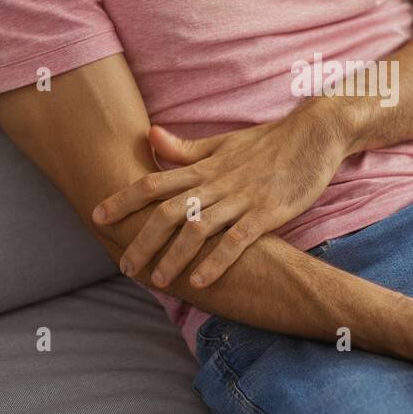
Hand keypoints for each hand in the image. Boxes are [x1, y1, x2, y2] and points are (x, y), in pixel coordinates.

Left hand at [92, 102, 351, 288]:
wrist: (315, 133)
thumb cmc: (269, 141)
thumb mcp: (224, 142)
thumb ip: (186, 149)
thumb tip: (149, 136)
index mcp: (204, 166)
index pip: (153, 182)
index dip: (123, 199)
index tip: (97, 217)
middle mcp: (217, 182)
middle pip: (168, 211)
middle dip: (142, 240)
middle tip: (124, 266)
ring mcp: (242, 197)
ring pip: (198, 228)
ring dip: (173, 256)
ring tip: (157, 281)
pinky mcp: (268, 211)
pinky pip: (237, 239)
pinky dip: (216, 261)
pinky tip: (199, 281)